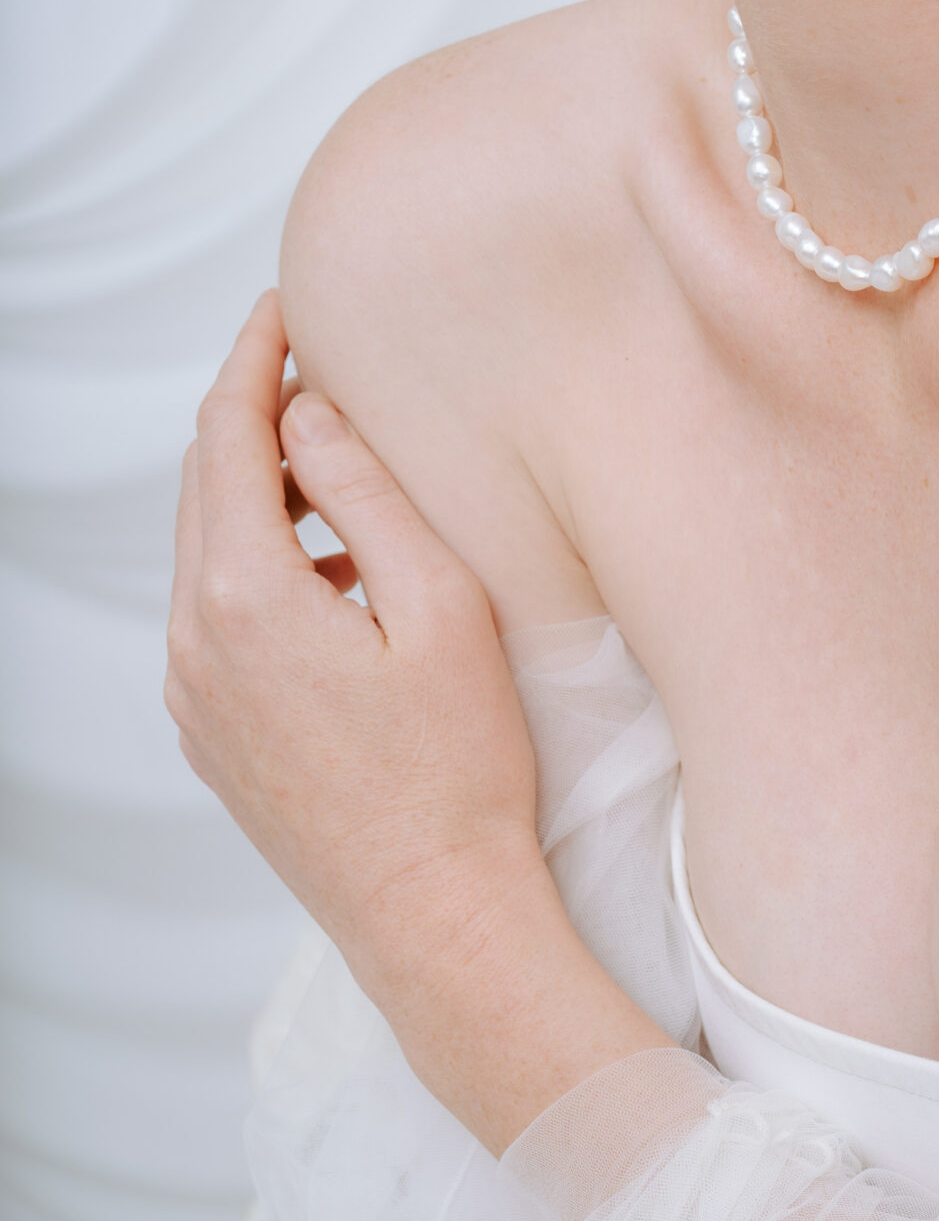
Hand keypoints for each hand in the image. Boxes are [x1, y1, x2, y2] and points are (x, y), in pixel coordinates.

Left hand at [166, 293, 547, 1040]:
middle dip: (256, 417)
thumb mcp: (442, 607)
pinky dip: (262, 569)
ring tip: (348, 478)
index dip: (255, 357)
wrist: (435, 914)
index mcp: (243, 595)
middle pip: (205, 486)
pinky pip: (217, 617)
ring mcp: (194, 697)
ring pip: (207, 553)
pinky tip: (339, 582)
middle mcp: (194, 642)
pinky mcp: (213, 737)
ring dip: (265, 497)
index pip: (228, 435)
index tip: (288, 306)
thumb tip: (310, 410)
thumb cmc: (461, 769)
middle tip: (323, 373)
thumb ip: (367, 493)